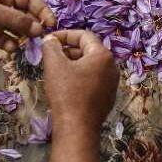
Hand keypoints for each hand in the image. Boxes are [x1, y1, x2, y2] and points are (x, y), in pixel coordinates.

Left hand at [0, 0, 55, 50]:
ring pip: (17, 29)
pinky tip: (10, 49)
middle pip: (25, 15)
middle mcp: (1, 5)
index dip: (42, 10)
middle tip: (41, 37)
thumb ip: (15, 19)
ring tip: (29, 45)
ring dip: (24, 37)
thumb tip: (38, 28)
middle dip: (34, 26)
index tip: (51, 24)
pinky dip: (10, 45)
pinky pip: (5, 40)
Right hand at [42, 30, 117, 161]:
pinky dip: (80, 76)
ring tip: (56, 69)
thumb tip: (50, 39)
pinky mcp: (108, 96)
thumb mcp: (55, 65)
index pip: (84, 35)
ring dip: (73, 63)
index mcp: (103, 55)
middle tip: (50, 55)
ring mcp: (112, 83)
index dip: (64, 34)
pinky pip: (93, 79)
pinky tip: (66, 84)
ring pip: (91, 66)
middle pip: (88, 50)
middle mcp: (112, 67)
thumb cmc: (67, 93)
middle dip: (68, 49)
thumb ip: (51, 46)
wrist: (78, 126)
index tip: (49, 40)